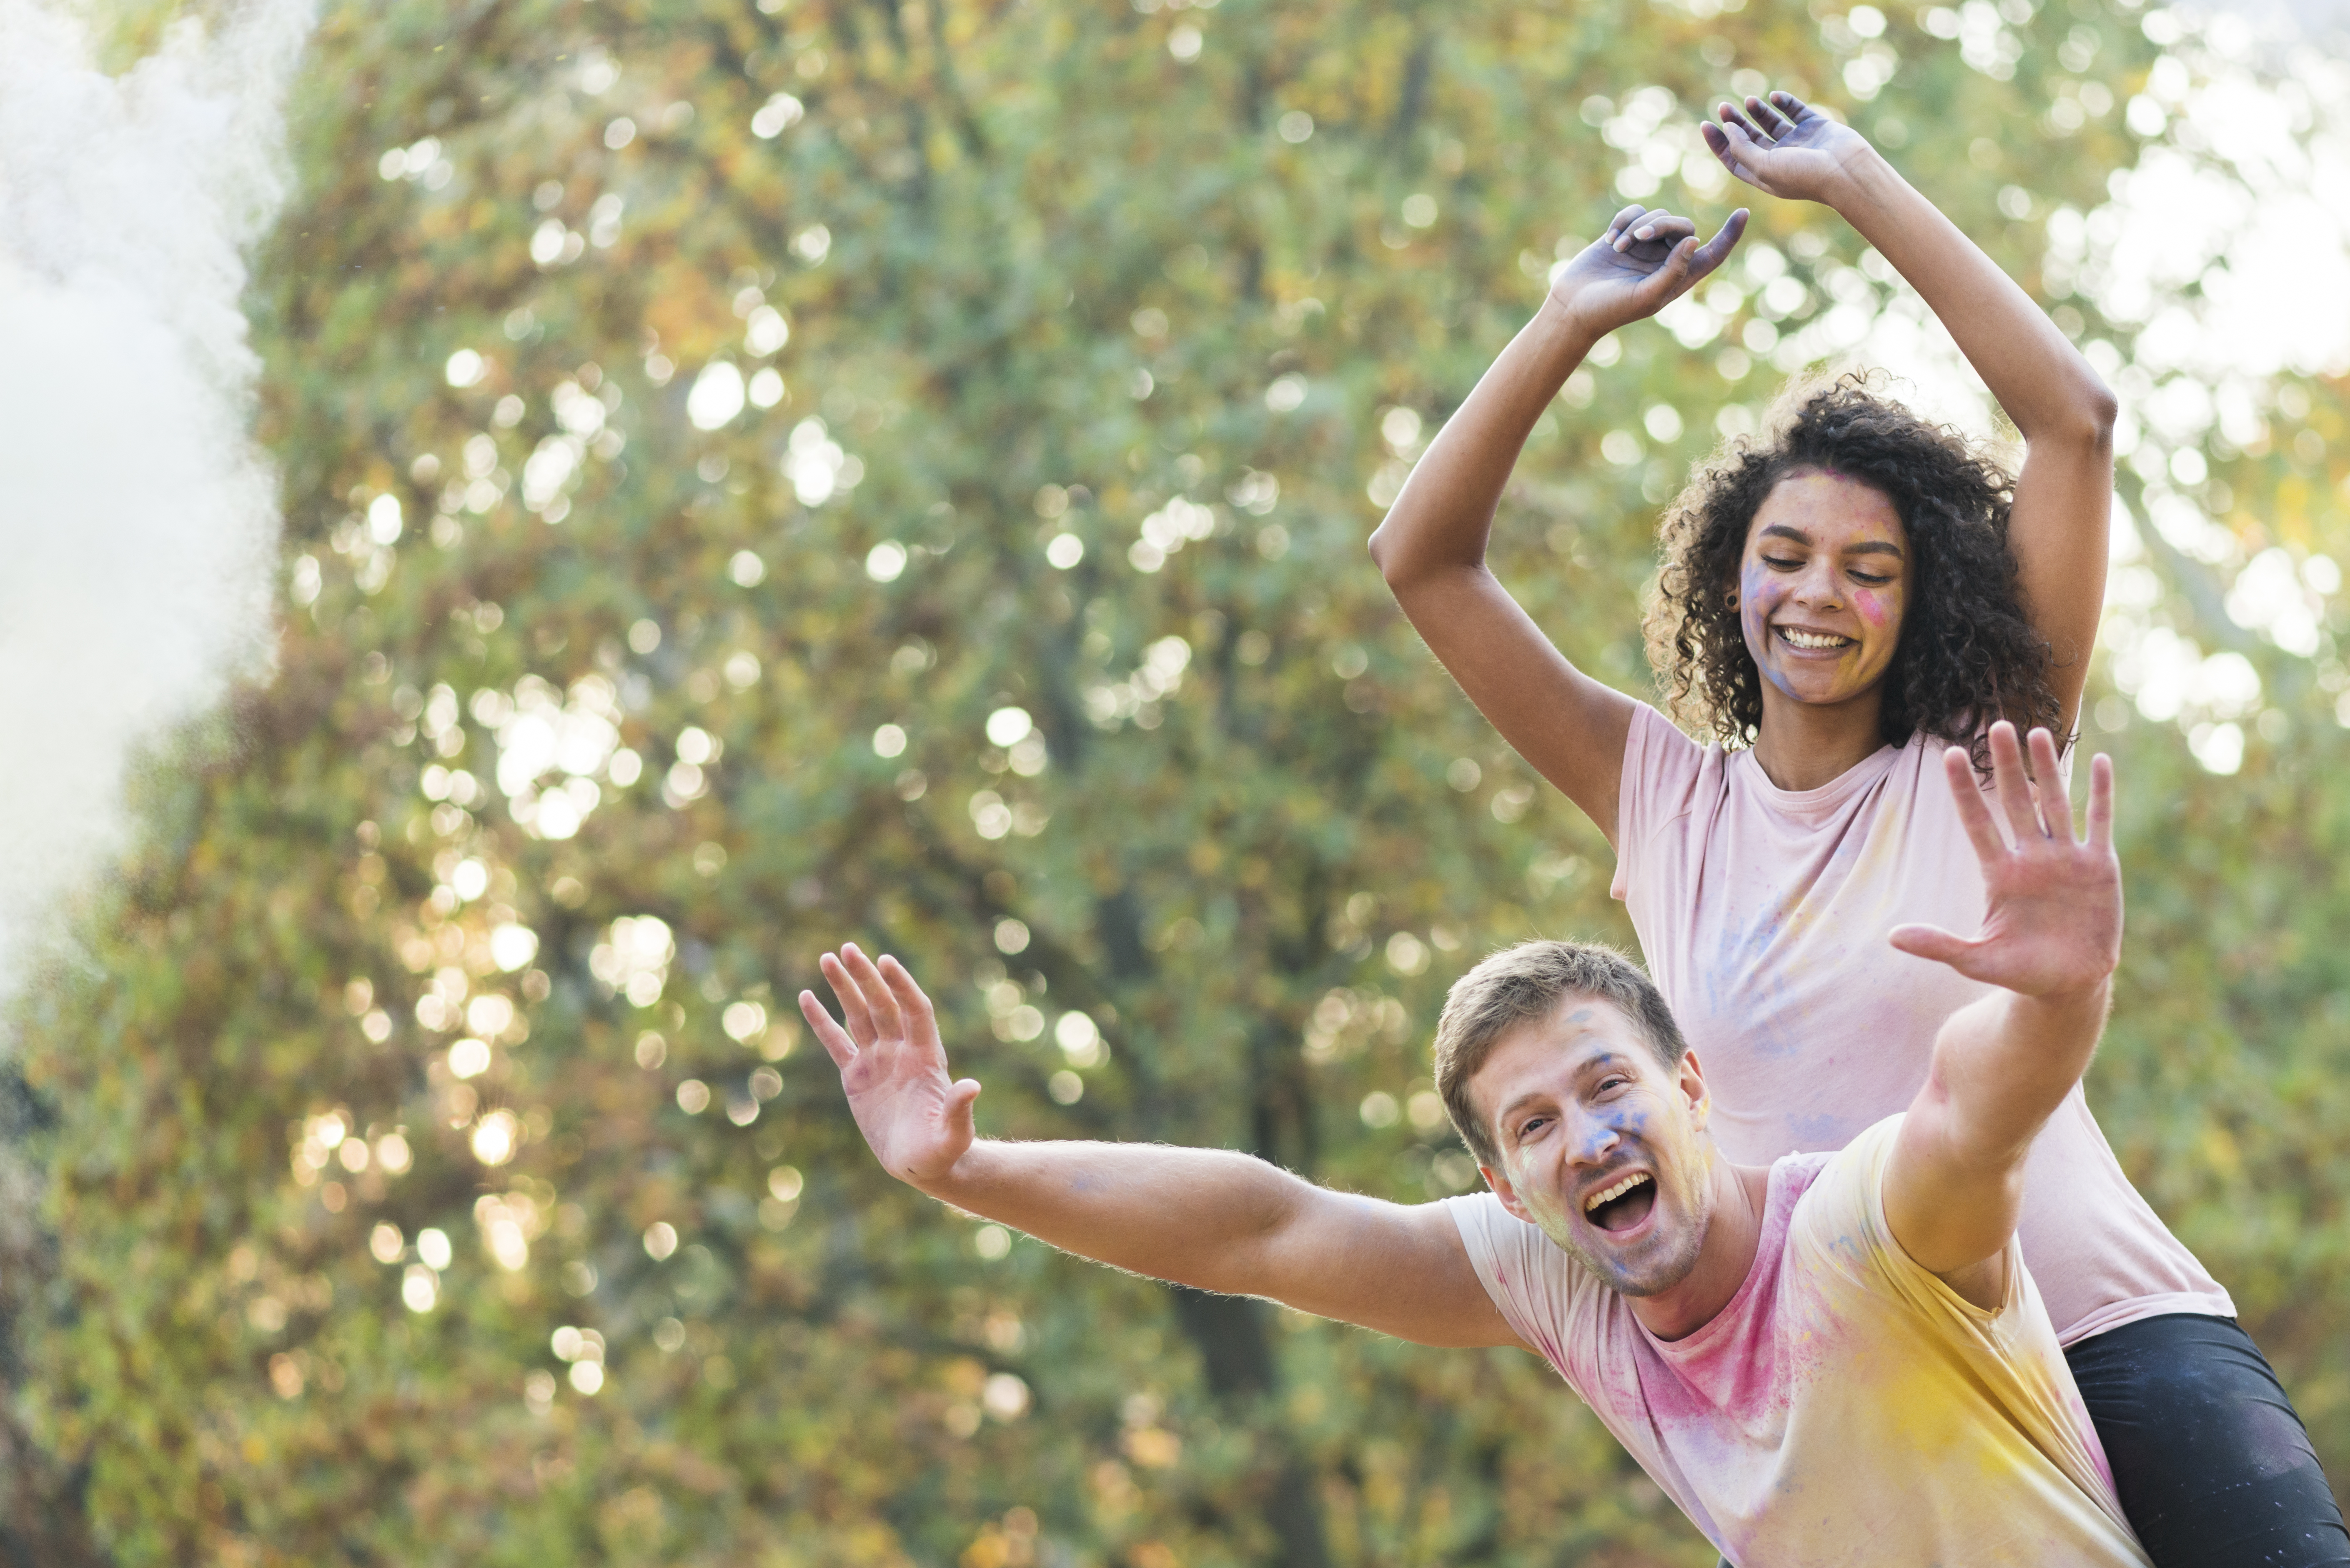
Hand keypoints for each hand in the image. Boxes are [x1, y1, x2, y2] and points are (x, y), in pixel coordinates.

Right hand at [800, 943, 979, 1188]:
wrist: (922, 1164)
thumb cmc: (941, 1151)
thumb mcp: (952, 1135)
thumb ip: (959, 1110)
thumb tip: (971, 1086)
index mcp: (926, 1057)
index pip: (915, 1010)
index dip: (902, 986)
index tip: (886, 962)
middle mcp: (901, 1051)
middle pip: (883, 1004)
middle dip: (866, 977)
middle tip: (847, 948)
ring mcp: (878, 1060)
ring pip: (859, 1015)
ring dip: (845, 987)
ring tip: (828, 958)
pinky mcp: (856, 1076)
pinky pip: (836, 1042)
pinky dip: (822, 1021)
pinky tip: (807, 996)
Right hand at [1547, 204, 1746, 338]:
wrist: (1571, 307)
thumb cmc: (1610, 309)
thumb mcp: (1646, 296)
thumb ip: (1673, 271)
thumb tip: (1694, 241)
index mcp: (1677, 278)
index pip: (1712, 253)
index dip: (1729, 235)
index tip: (1743, 213)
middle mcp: (1664, 260)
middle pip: (1681, 227)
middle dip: (1663, 225)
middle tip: (1641, 237)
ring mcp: (1644, 247)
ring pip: (1656, 216)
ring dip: (1637, 226)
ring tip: (1618, 246)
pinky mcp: (1623, 235)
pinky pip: (1634, 212)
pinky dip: (1623, 221)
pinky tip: (1609, 240)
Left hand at [1701, 90, 1875, 205]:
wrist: (1845, 170)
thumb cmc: (1803, 174)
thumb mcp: (1763, 166)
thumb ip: (1742, 148)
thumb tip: (1727, 128)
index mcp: (1765, 176)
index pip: (1734, 159)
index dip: (1718, 144)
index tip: (1706, 125)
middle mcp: (1780, 160)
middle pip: (1750, 139)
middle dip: (1735, 123)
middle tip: (1723, 106)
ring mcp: (1798, 143)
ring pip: (1772, 124)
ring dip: (1758, 111)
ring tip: (1749, 100)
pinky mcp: (1816, 127)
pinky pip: (1796, 111)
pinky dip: (1784, 102)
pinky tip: (1775, 96)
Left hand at [1889, 724, 2120, 999]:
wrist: (2069, 984)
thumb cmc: (2020, 971)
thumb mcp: (1977, 961)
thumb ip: (1939, 945)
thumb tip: (1891, 936)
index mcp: (2000, 875)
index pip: (1976, 823)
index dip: (1964, 790)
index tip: (1950, 754)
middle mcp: (2031, 858)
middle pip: (2014, 802)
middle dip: (2006, 765)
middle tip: (1996, 724)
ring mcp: (2065, 859)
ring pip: (2054, 803)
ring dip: (2048, 769)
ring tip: (2037, 733)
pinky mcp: (2099, 866)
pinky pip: (2099, 822)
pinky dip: (2101, 793)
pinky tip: (2101, 761)